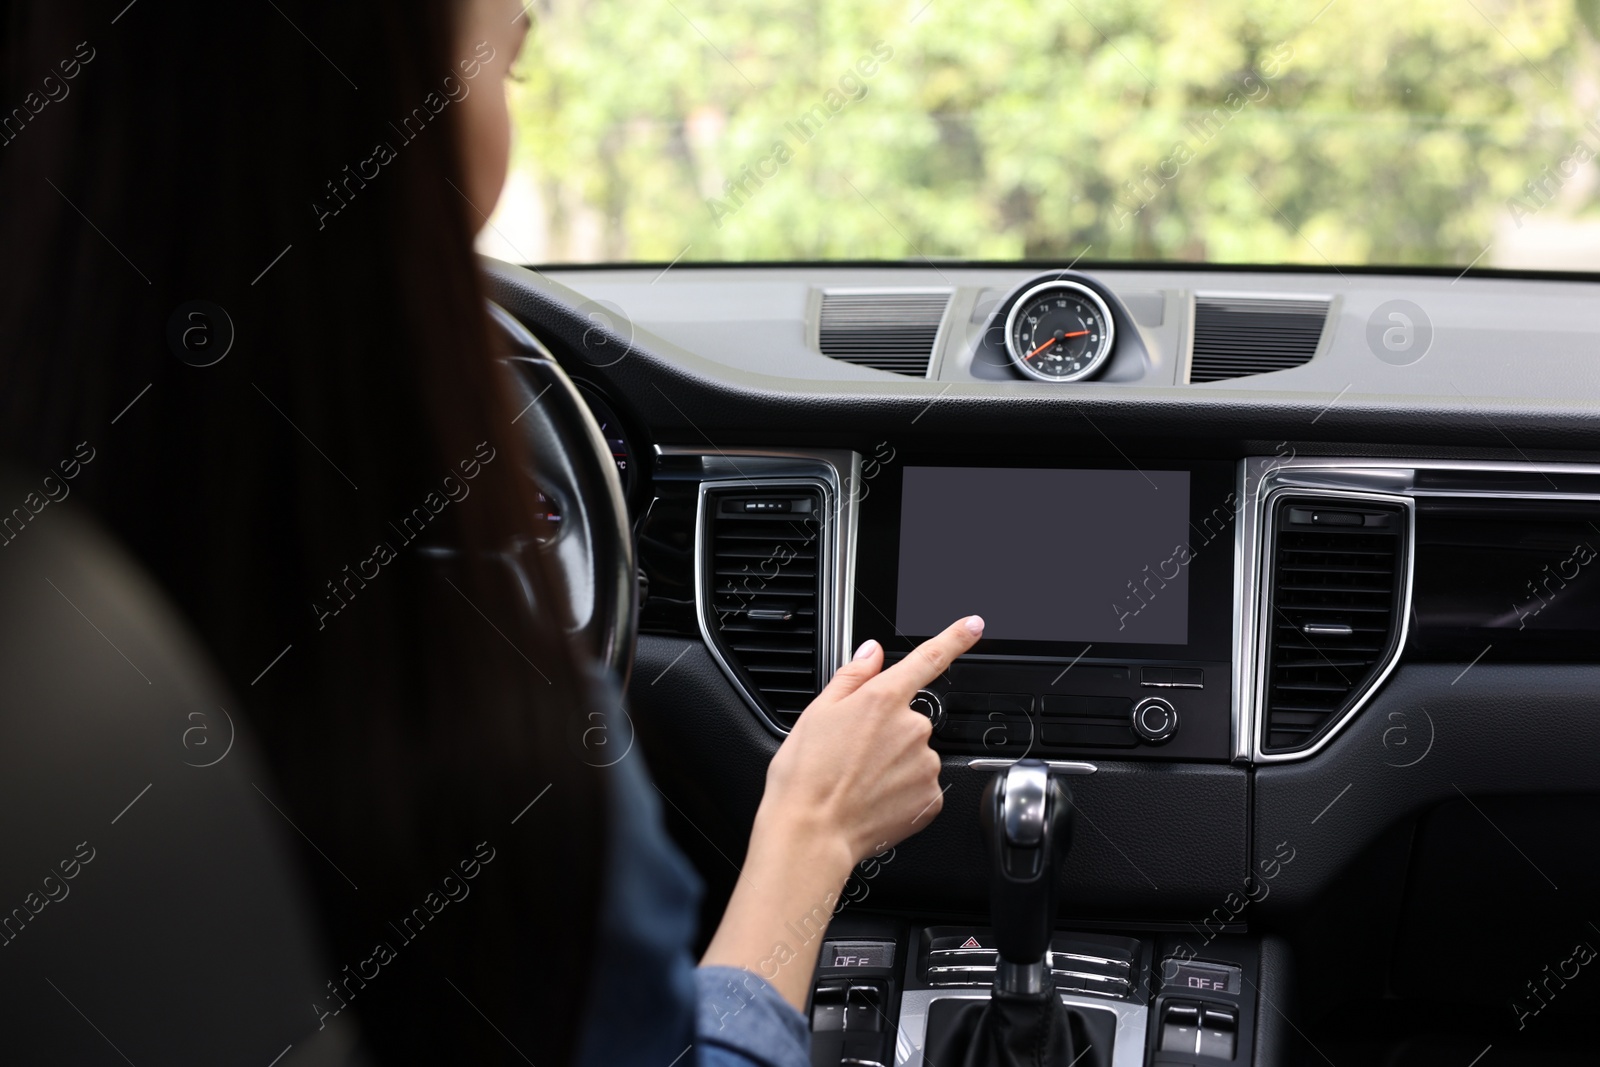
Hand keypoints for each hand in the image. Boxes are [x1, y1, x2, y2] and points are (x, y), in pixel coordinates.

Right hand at [700, 615, 984, 1009]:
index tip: (974, 625)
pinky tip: (875, 800)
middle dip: (887, 732)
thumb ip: (852, 677)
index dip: (955, 638)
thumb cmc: (805, 777)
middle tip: (853, 755)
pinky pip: (921, 786)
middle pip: (909, 718)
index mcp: (882, 699)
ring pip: (915, 754)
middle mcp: (912, 727)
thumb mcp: (816, 713)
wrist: (812, 834)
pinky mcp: (930, 798)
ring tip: (859, 782)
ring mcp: (925, 764)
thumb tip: (871, 652)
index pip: (928, 659)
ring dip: (894, 763)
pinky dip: (902, 791)